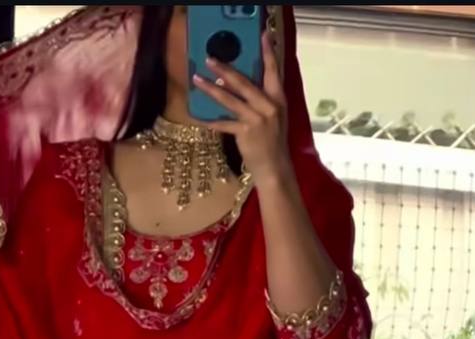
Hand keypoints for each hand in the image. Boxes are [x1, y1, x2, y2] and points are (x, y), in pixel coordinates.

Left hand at [193, 32, 289, 184]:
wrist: (275, 168)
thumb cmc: (272, 142)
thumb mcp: (274, 116)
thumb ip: (261, 99)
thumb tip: (236, 83)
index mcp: (278, 99)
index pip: (274, 71)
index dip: (268, 52)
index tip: (264, 35)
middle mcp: (268, 106)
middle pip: (244, 82)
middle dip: (225, 69)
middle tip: (210, 59)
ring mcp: (257, 119)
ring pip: (230, 100)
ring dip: (211, 90)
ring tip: (197, 80)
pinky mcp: (245, 133)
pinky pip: (224, 124)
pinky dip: (212, 121)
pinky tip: (199, 117)